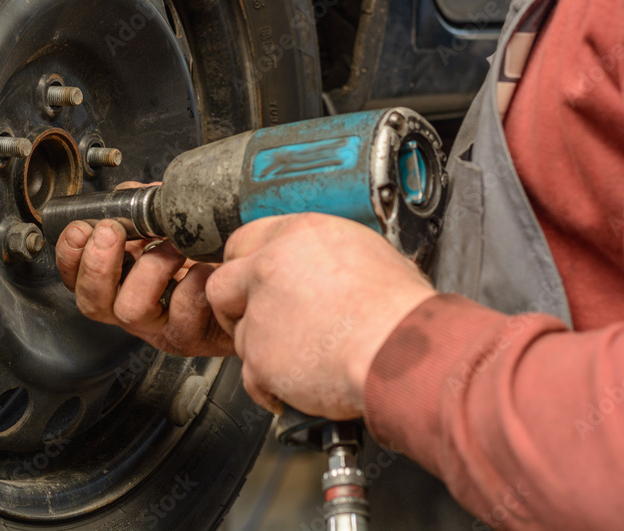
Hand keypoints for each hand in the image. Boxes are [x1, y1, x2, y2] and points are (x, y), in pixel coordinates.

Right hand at [54, 184, 233, 356]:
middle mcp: (135, 309)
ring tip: (174, 246)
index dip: (70, 255)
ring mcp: (161, 326)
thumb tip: (129, 193)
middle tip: (112, 231)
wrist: (249, 290)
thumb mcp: (168, 232)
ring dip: (151, 266)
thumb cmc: (207, 263)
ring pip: (132, 307)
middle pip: (92, 301)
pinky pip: (184, 309)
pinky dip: (194, 281)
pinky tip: (207, 267)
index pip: (76, 278)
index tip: (80, 229)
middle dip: (97, 262)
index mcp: (122, 284)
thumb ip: (143, 213)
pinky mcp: (192, 335)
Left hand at [206, 213, 435, 419]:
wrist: (401, 351)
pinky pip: (250, 376)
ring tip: (298, 359)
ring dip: (261, 349)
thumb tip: (324, 269)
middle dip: (234, 305)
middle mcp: (271, 268)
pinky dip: (270, 386)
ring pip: (238, 333)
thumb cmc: (400, 312)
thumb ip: (328, 259)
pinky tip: (293, 386)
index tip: (253, 282)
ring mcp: (261, 313)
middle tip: (255, 320)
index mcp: (300, 235)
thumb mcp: (370, 257)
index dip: (247, 265)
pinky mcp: (260, 356)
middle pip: (222, 283)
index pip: (245, 240)